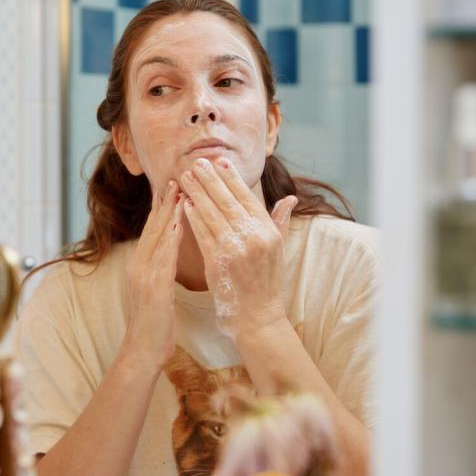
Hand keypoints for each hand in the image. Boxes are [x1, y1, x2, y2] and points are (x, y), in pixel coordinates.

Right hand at [120, 179, 184, 374]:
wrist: (143, 352)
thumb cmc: (156, 326)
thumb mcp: (158, 294)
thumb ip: (161, 273)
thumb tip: (168, 259)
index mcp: (141, 266)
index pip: (153, 231)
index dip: (162, 208)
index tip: (173, 187)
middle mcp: (139, 265)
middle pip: (152, 227)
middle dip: (164, 202)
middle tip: (177, 177)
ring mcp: (143, 274)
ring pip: (156, 236)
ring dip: (167, 212)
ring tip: (179, 190)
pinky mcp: (152, 286)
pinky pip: (162, 256)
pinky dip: (169, 237)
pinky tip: (178, 223)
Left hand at [180, 158, 297, 338]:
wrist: (258, 314)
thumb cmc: (266, 279)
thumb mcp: (278, 248)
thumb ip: (279, 220)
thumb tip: (290, 198)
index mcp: (268, 231)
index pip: (247, 197)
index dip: (232, 178)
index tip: (219, 161)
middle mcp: (254, 237)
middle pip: (227, 201)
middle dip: (210, 179)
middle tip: (196, 162)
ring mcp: (235, 249)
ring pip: (212, 214)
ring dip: (197, 193)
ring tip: (185, 177)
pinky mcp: (218, 261)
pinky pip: (202, 234)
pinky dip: (193, 217)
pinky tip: (185, 204)